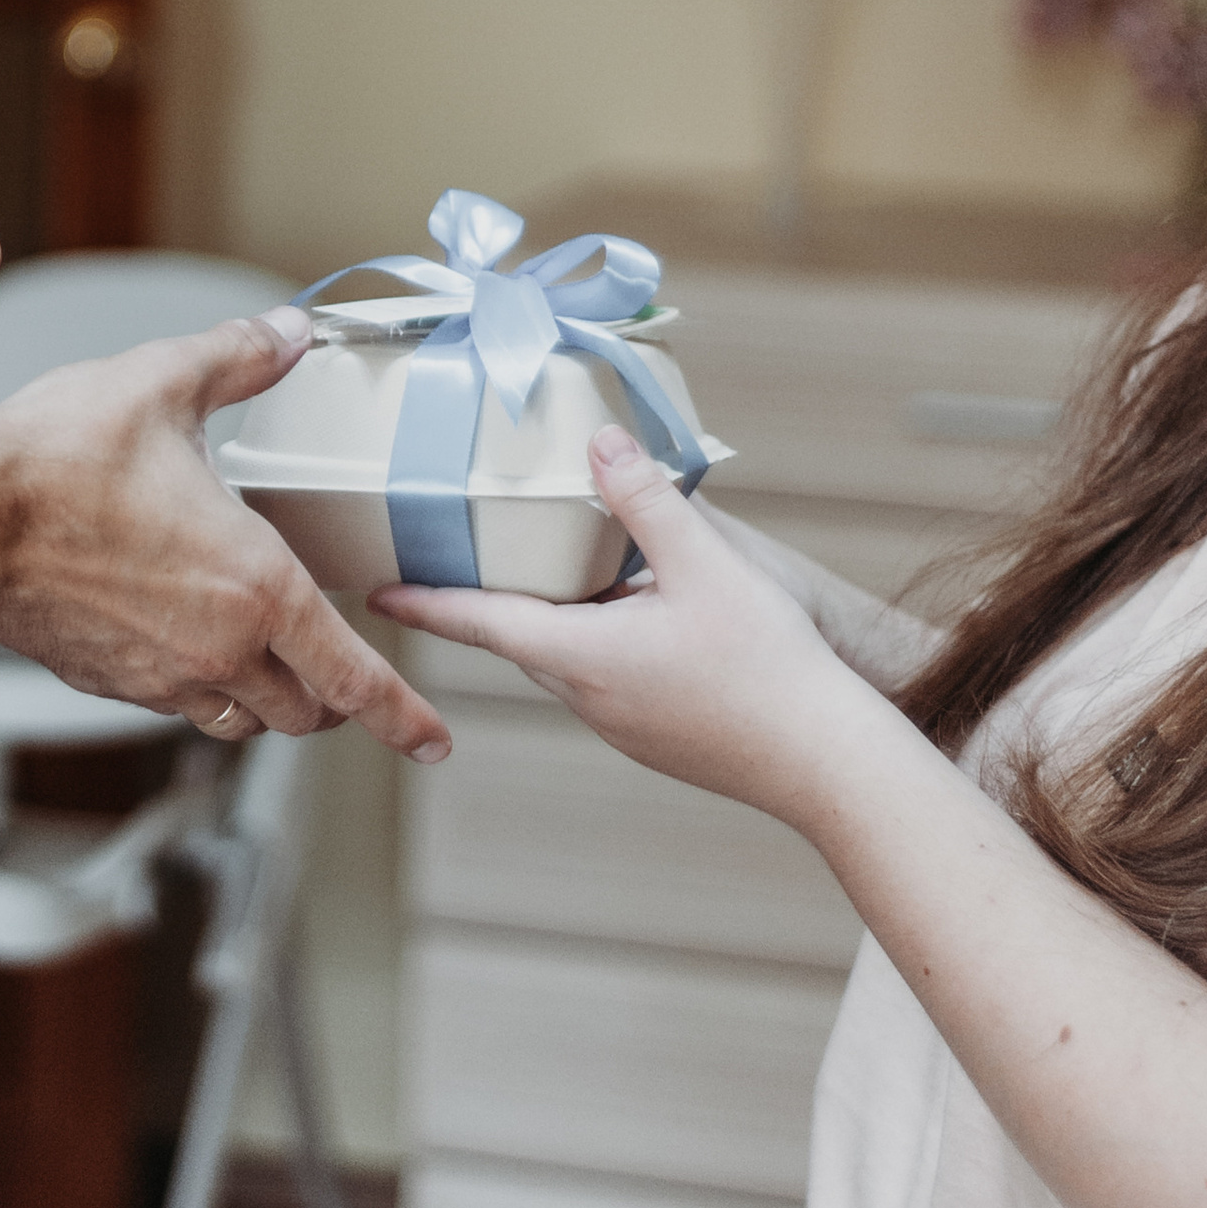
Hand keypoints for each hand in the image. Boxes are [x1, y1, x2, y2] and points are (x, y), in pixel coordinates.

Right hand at [0, 311, 450, 759]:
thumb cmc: (54, 461)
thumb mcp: (162, 384)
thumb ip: (238, 359)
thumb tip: (287, 333)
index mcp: (257, 587)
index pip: (355, 678)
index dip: (404, 715)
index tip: (433, 738)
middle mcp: (218, 648)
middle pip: (304, 711)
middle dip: (331, 699)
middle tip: (341, 677)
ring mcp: (160, 674)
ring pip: (241, 719)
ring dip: (265, 700)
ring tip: (267, 664)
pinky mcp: (107, 682)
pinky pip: (175, 706)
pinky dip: (197, 689)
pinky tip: (180, 642)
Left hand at [372, 423, 872, 828]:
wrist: (829, 766)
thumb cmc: (768, 668)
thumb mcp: (706, 565)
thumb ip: (647, 500)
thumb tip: (599, 442)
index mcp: (581, 657)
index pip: (481, 621)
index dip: (426, 603)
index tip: (377, 592)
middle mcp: (588, 699)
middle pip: (520, 638)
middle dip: (487, 600)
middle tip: (460, 556)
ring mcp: (622, 726)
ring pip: (565, 660)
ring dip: (551, 617)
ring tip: (555, 568)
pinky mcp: (656, 738)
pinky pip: (605, 680)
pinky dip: (597, 641)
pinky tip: (638, 614)